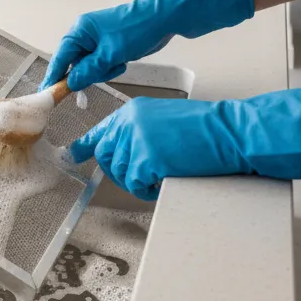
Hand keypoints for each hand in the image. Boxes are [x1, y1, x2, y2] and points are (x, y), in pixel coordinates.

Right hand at [41, 0, 254, 91]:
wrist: (163, 19)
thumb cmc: (136, 29)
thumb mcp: (110, 54)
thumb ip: (88, 70)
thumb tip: (71, 83)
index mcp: (80, 30)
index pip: (61, 57)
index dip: (55, 76)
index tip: (49, 93)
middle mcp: (85, 35)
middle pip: (75, 64)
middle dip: (88, 73)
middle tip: (104, 70)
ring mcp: (97, 41)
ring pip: (89, 67)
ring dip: (102, 71)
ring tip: (118, 62)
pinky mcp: (108, 47)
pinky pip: (101, 65)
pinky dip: (110, 68)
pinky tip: (122, 61)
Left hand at [71, 87, 300, 200]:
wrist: (230, 131)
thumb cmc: (206, 130)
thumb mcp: (163, 121)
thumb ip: (138, 132)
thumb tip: (120, 152)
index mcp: (133, 111)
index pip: (101, 131)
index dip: (85, 146)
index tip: (71, 155)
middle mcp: (129, 123)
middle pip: (107, 157)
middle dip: (121, 171)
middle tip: (144, 174)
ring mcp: (136, 140)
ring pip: (121, 173)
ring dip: (140, 180)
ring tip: (164, 171)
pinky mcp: (146, 158)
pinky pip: (137, 184)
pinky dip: (150, 188)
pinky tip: (167, 177)